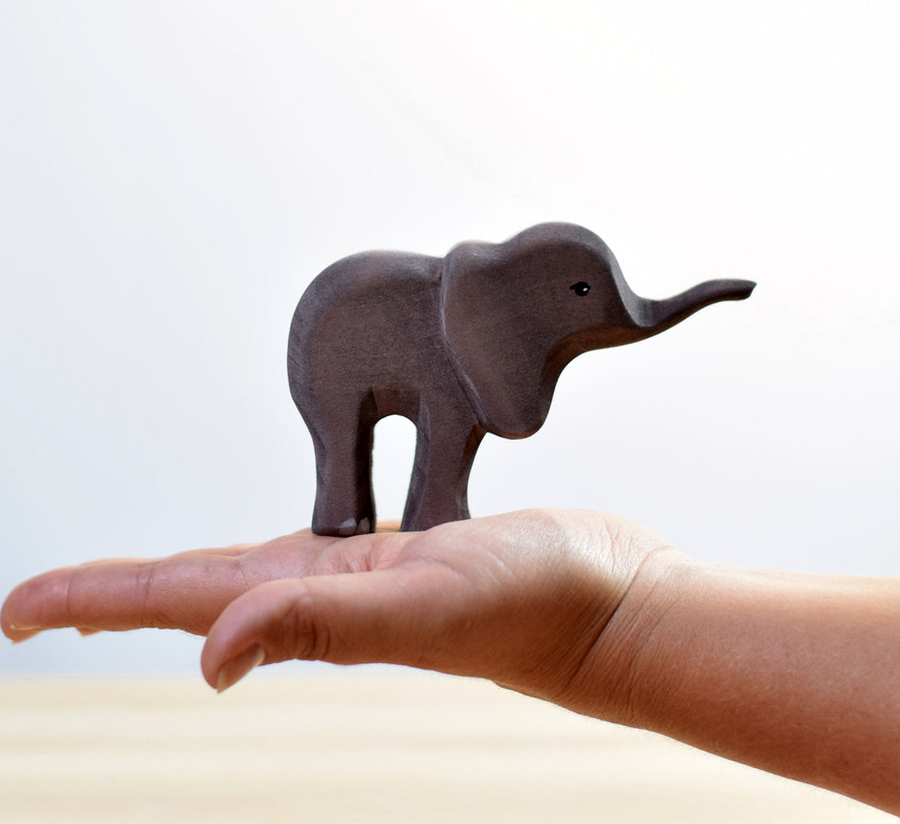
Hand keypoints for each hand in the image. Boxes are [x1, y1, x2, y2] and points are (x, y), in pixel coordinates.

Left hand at [1, 510, 669, 707]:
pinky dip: (260, 557)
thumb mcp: (423, 603)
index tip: (16, 607)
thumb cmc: (532, 603)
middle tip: (34, 602)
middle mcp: (320, 599)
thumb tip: (207, 661)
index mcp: (308, 607)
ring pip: (242, 575)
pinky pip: (305, 558)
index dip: (91, 598)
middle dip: (110, 594)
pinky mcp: (399, 561)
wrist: (607, 600)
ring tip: (128, 585)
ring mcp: (359, 582)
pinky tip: (256, 561)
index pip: (176, 600)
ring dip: (177, 577)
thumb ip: (319, 621)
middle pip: (189, 593)